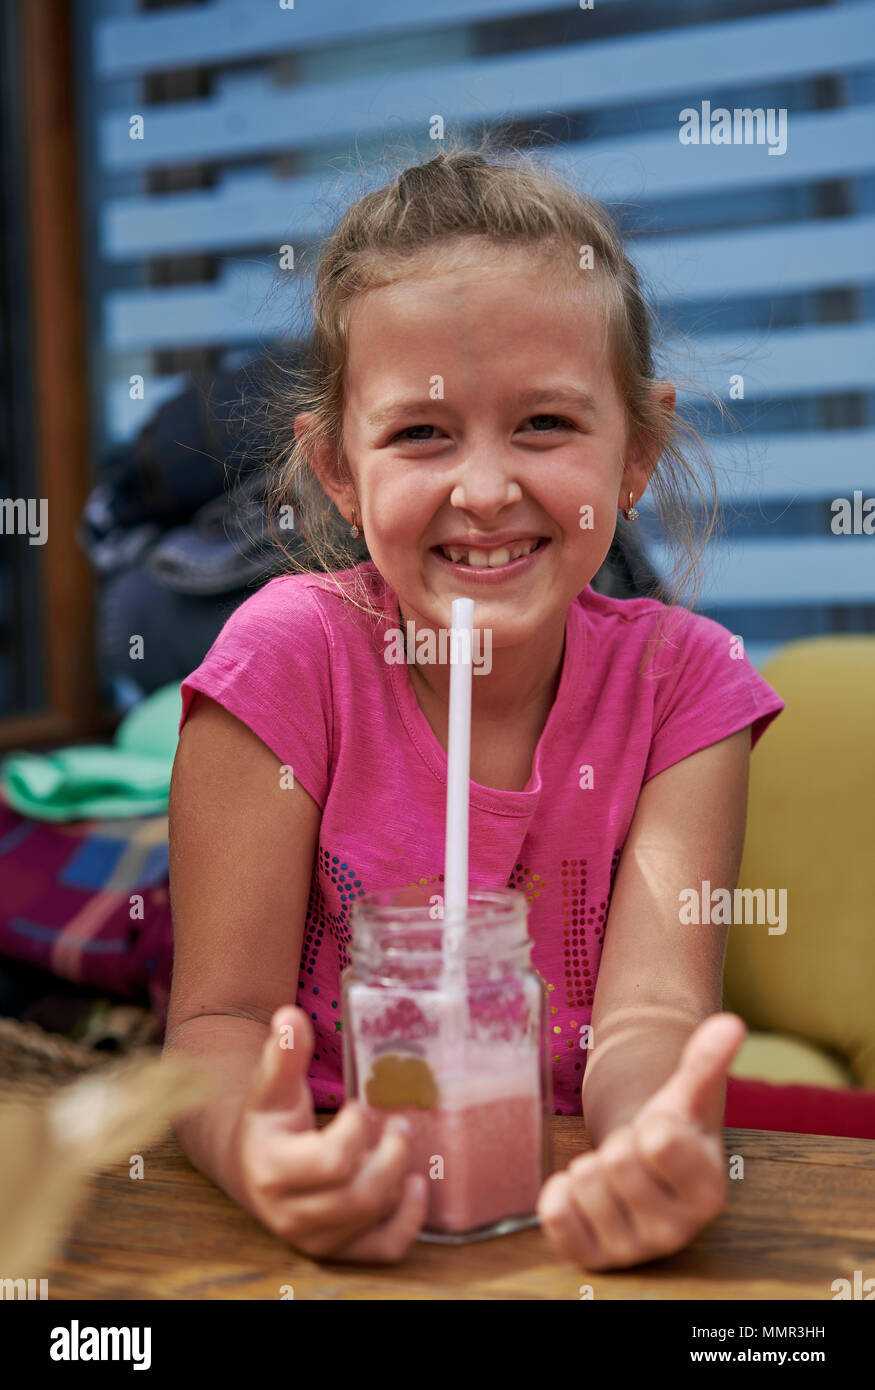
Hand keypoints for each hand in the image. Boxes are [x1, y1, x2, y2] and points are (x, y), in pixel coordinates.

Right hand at [229, 1005, 427, 1261]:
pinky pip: (383, 1250)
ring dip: (399, 1179)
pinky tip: (416, 1187)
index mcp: (272, 1170)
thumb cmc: (269, 1121)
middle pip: (359, 1196)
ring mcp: (315, 1238)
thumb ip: (282, 1054)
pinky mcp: (338, 1251)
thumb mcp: (271, 1087)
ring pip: (373, 1220)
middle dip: (390, 1154)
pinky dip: (409, 1222)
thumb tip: (289, 1016)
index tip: (359, 1106)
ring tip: (403, 1142)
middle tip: (400, 1123)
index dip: (357, 1130)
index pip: (332, 1162)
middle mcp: (290, 1215)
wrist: (253, 1167)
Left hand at [537, 1011, 745, 1270]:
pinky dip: (559, 1193)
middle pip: (615, 1159)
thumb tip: (730, 1024)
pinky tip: (581, 1192)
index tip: (661, 1133)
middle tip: (632, 1153)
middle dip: (617, 1142)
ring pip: (584, 1183)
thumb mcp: (686, 1099)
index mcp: (708, 1193)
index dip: (650, 1122)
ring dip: (589, 1165)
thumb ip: (707, 1062)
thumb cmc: (668, 1133)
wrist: (639, 1175)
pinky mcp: (593, 1259)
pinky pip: (555, 1215)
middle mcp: (676, 1231)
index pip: (658, 1141)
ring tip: (611, 1174)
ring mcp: (634, 1250)